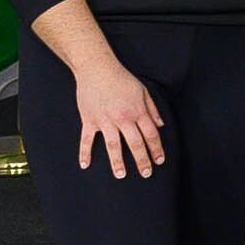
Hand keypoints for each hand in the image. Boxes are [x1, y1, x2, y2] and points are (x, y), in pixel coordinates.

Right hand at [72, 55, 167, 178]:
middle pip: (135, 143)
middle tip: (146, 174)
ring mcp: (104, 121)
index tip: (160, 161)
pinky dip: (84, 153)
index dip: (156, 149)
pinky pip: (86, 140)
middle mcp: (122, 119)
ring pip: (112, 146)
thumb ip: (152, 109)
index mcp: (137, 112)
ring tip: (121, 175)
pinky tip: (85, 165)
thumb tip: (160, 125)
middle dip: (142, 160)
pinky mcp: (89, 120)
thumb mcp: (143, 91)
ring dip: (117, 162)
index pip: (150, 134)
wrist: (97, 69)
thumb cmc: (122, 79)